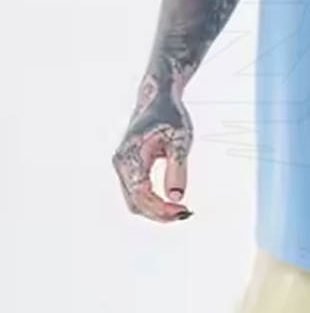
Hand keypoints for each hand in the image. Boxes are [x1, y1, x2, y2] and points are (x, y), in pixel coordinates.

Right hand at [112, 74, 193, 222]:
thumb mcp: (181, 141)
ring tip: (181, 210)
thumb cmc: (171, 116)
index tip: (183, 210)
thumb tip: (176, 197)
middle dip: (159, 213)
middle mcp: (121, 163)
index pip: (141, 193)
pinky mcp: (128, 167)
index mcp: (131, 155)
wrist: (157, 99)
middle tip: (185, 213)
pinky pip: (137, 192)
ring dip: (155, 210)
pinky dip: (152, 202)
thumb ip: (178, 168)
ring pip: (134, 200)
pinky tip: (171, 202)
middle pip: (135, 202)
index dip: (160, 208)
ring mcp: (122, 166)